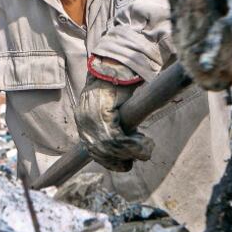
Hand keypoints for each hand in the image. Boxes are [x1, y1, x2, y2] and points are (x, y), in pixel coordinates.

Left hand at [74, 56, 153, 171]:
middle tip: (141, 157)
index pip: (93, 150)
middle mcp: (83, 121)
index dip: (109, 161)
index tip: (124, 166)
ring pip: (111, 147)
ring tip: (148, 147)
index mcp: (83, 121)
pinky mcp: (102, 113)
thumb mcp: (109, 107)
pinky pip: (117, 138)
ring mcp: (91, 118)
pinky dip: (134, 144)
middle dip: (121, 160)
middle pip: (101, 152)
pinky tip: (146, 142)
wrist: (114, 64)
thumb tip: (124, 144)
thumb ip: (112, 125)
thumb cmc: (115, 84)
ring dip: (132, 152)